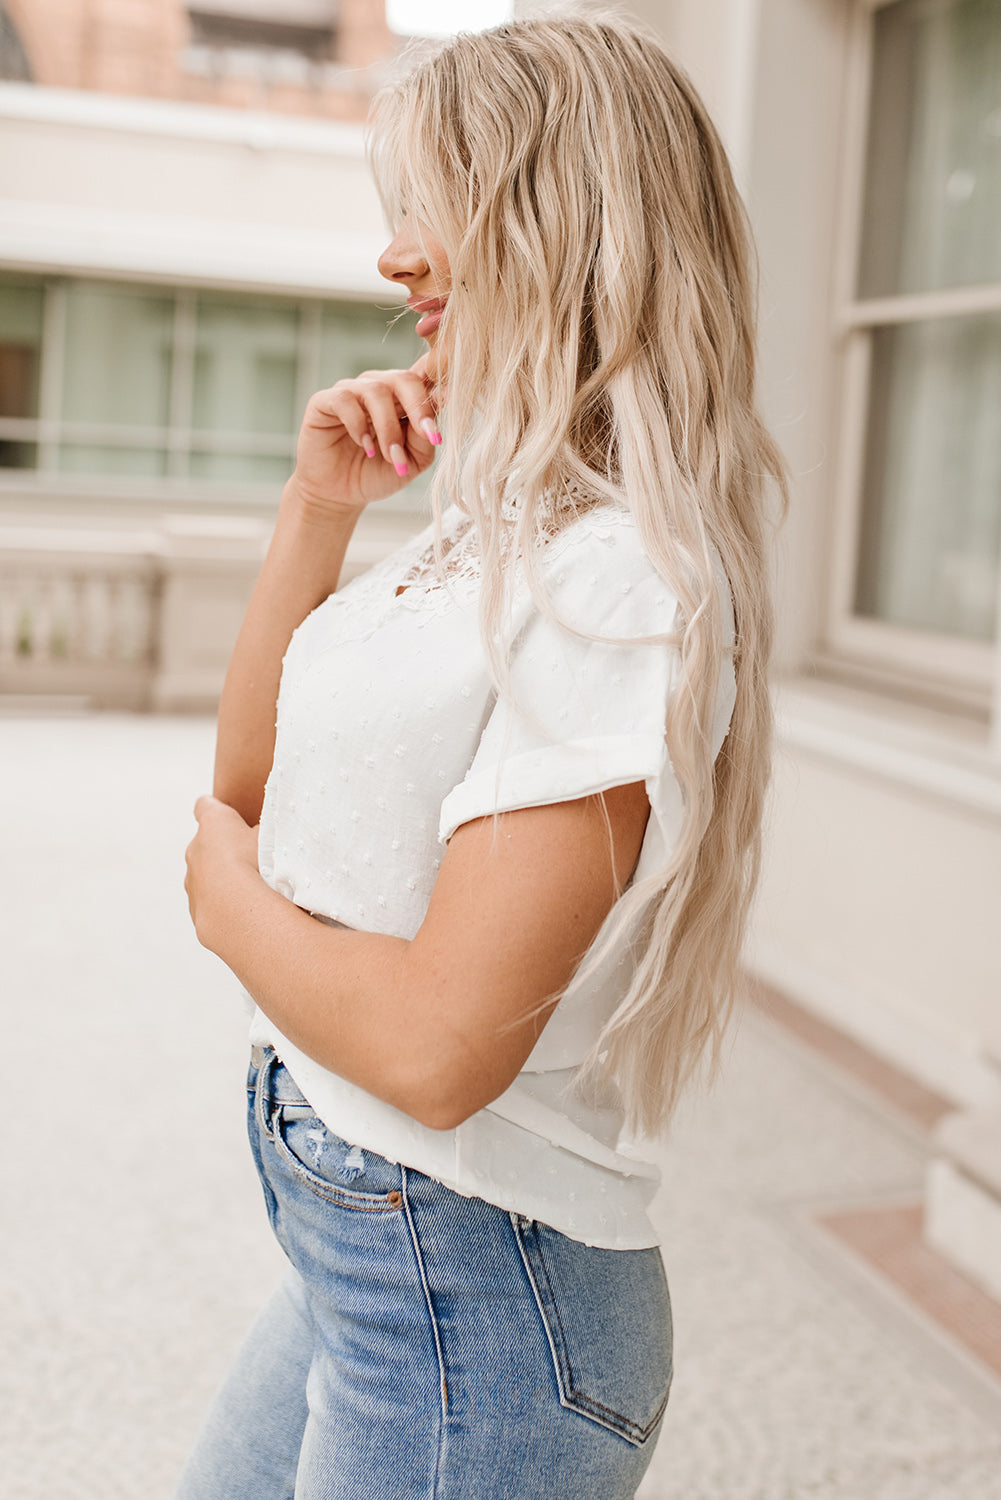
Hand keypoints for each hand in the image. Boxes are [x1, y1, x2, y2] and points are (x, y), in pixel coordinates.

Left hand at [185, 795, 260, 951]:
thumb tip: (271, 831)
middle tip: (255, 861)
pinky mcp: (196, 909)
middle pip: (208, 844)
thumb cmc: (258, 865)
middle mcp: (196, 849)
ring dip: (225, 881)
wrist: (238, 912)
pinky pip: (211, 902)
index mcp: (214, 823)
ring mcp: (192, 881)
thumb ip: (267, 829)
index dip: (217, 809)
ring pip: (207, 876)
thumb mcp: (273, 836)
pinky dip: (225, 905)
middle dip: (227, 851)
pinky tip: (246, 912)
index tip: (229, 817)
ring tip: (254, 892)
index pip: (206, 806)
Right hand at [287, 350, 442, 521]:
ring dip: (389, 427)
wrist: (340, 495)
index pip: (424, 376)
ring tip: (391, 456)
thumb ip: (426, 435)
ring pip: (376, 390)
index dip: (439, 387)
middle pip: (404, 378)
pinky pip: (344, 399)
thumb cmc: (378, 473)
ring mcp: (351, 392)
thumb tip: (442, 399)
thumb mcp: (413, 461)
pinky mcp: (324, 401)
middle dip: (419, 408)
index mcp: (403, 398)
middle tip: (427, 436)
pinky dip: (358, 423)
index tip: (447, 413)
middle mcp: (378, 388)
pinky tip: (365, 445)